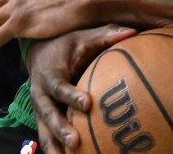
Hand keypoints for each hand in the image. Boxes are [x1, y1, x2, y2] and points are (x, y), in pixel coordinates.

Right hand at [25, 24, 136, 153]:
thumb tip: (133, 31)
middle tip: (76, 141)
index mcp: (49, 74)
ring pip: (45, 132)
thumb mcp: (83, 36)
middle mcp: (40, 95)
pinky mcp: (43, 121)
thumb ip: (106, 35)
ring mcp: (40, 111)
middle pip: (48, 114)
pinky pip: (48, 139)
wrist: (39, 53)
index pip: (59, 86)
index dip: (71, 95)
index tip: (87, 103)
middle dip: (61, 129)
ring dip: (56, 146)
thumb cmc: (67, 45)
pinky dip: (56, 151)